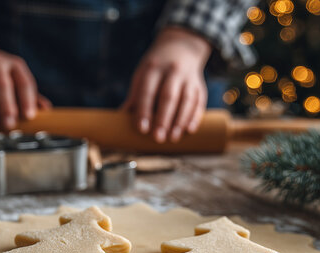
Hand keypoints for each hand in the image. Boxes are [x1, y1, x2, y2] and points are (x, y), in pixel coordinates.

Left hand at [123, 27, 210, 142]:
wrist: (181, 47)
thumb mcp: (142, 75)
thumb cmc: (156, 68)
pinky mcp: (199, 86)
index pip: (148, 91)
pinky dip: (195, 116)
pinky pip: (199, 102)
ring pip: (186, 100)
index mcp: (153, 68)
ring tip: (173, 138)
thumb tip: (120, 119)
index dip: (144, 110)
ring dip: (180, 121)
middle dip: (163, 119)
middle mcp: (172, 71)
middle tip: (157, 138)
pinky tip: (189, 130)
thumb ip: (134, 96)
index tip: (142, 129)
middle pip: (168, 96)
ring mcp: (188, 78)